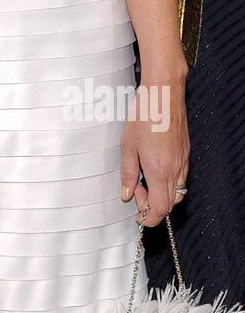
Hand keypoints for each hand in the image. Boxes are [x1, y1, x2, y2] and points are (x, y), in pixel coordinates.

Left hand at [120, 65, 188, 227]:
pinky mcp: (186, 153)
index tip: (137, 214)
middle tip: (136, 189)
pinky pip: (181, 177)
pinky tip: (154, 166)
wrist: (164, 95)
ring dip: (161, 192)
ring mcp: (183, 161)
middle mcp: (175, 169)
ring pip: (177, 191)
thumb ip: (127, 173)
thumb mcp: (127, 146)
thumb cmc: (144, 116)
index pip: (160, 209)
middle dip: (152, 205)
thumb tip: (126, 194)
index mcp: (158, 170)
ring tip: (143, 176)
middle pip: (170, 204)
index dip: (148, 217)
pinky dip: (168, 181)